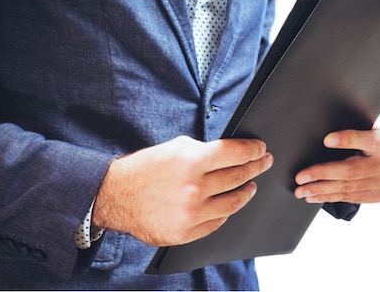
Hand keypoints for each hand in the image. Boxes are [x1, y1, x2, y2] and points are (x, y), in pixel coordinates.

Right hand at [92, 136, 272, 246]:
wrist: (115, 196)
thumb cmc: (144, 170)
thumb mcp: (174, 148)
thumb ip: (203, 151)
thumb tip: (230, 154)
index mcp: (191, 161)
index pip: (235, 154)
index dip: (253, 150)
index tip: (261, 149)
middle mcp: (193, 187)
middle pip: (238, 177)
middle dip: (256, 167)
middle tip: (264, 162)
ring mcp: (191, 213)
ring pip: (233, 203)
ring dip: (246, 192)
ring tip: (251, 185)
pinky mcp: (185, 232)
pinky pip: (217, 222)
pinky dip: (226, 212)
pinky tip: (229, 204)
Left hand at [294, 128, 379, 203]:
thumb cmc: (372, 139)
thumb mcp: (367, 129)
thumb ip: (351, 134)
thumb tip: (325, 138)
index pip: (367, 141)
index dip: (347, 140)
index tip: (326, 140)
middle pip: (351, 171)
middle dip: (322, 175)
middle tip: (300, 178)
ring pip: (348, 188)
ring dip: (321, 190)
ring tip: (302, 191)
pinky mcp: (379, 195)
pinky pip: (350, 198)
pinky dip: (329, 197)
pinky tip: (314, 196)